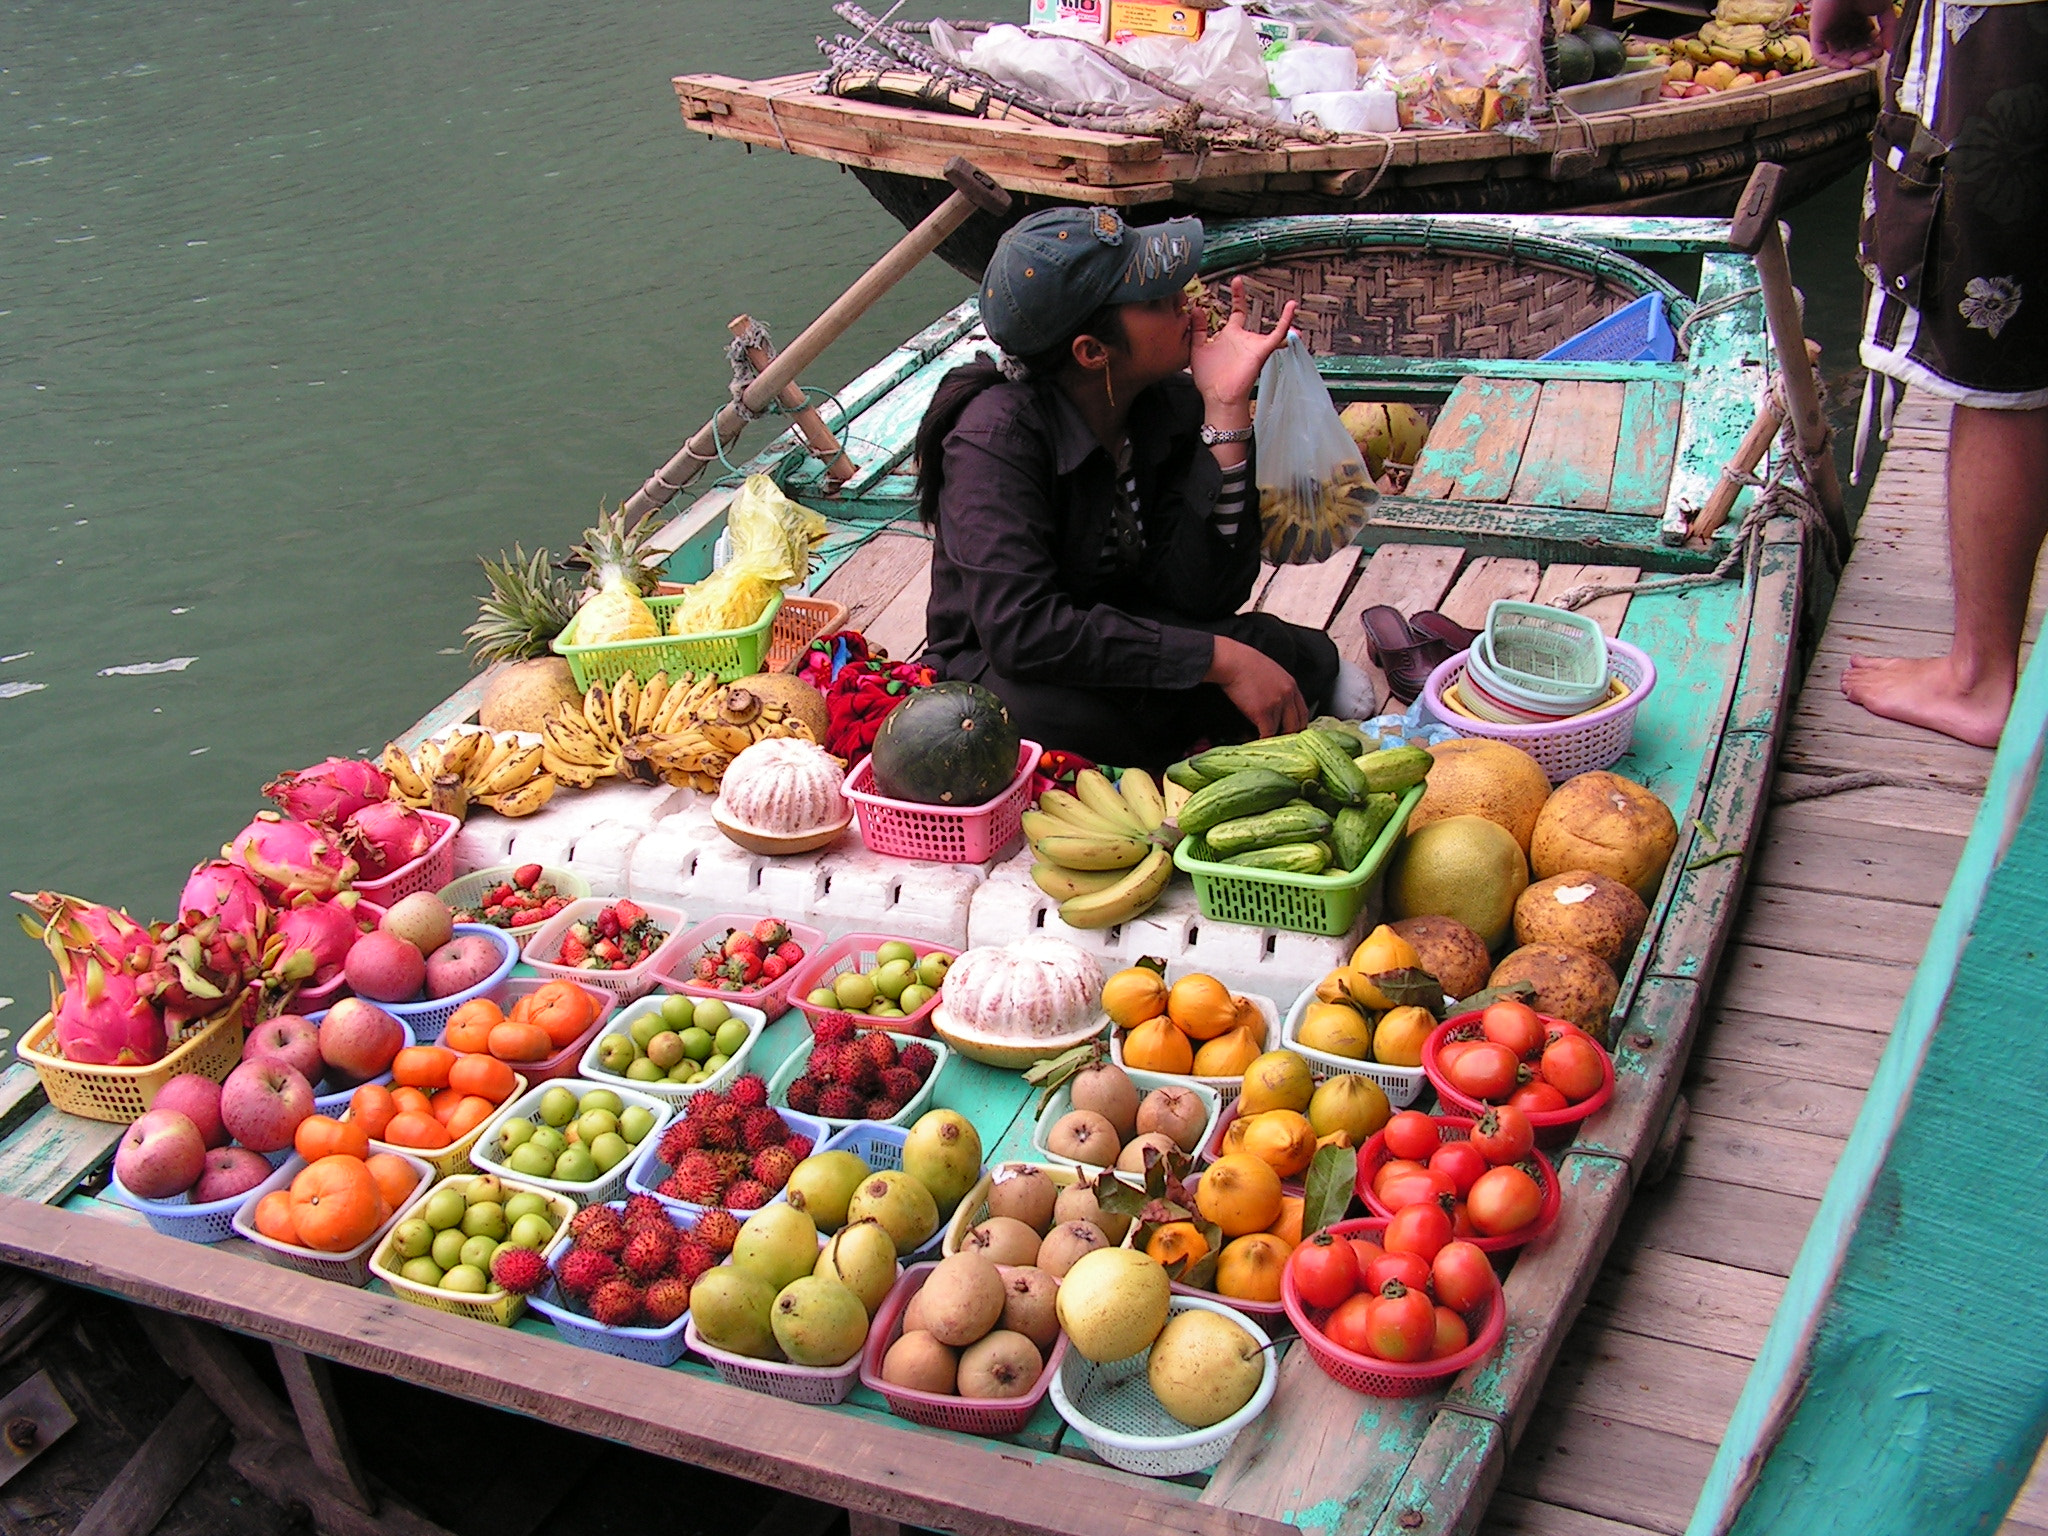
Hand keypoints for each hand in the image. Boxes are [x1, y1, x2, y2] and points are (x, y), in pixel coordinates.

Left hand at [1190, 276, 1298, 411]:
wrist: (1218, 396)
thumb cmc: (1209, 378)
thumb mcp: (1198, 350)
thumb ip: (1198, 329)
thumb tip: (1196, 309)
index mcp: (1228, 336)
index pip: (1234, 313)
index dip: (1235, 298)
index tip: (1235, 282)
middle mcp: (1242, 338)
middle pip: (1244, 313)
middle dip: (1241, 297)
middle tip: (1238, 279)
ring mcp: (1252, 344)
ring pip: (1271, 328)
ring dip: (1284, 317)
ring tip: (1292, 303)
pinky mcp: (1261, 350)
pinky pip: (1278, 335)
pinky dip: (1287, 323)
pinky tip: (1292, 309)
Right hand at [1207, 636, 1308, 737]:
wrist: (1233, 662)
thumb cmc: (1245, 664)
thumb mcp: (1270, 672)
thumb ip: (1278, 687)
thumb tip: (1275, 702)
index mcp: (1291, 685)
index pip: (1303, 713)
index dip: (1299, 726)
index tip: (1292, 734)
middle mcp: (1288, 696)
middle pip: (1296, 725)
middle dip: (1289, 737)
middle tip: (1279, 744)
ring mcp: (1277, 704)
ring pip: (1281, 731)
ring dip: (1272, 739)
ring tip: (1263, 743)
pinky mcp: (1263, 712)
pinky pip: (1267, 734)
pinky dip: (1262, 741)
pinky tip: (1255, 742)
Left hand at [1808, 0, 1890, 66]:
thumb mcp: (1884, 10)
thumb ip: (1889, 29)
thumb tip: (1889, 50)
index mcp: (1857, 20)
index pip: (1863, 42)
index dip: (1872, 48)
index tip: (1882, 49)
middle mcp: (1843, 26)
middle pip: (1852, 50)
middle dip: (1864, 55)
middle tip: (1873, 55)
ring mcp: (1829, 30)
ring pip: (1838, 54)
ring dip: (1852, 60)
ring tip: (1864, 57)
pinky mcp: (1818, 33)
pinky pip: (1821, 55)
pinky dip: (1833, 63)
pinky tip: (1847, 64)